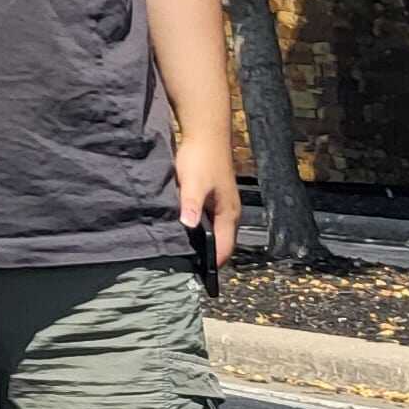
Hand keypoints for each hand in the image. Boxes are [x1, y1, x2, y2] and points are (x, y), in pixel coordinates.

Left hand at [174, 129, 239, 275]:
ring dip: (200, 243)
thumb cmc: (202, 158)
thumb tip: (188, 227)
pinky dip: (196, 229)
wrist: (204, 132)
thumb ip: (191, 205)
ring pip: (212, 233)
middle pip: (219, 244)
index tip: (195, 276)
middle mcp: (228, 214)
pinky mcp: (211, 198)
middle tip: (184, 268)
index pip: (224, 250)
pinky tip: (180, 230)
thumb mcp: (194, 183)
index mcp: (229, 215)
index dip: (212, 265)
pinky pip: (206, 221)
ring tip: (180, 254)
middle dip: (205, 257)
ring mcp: (221, 206)